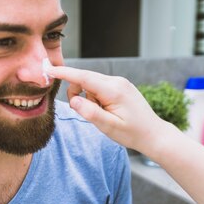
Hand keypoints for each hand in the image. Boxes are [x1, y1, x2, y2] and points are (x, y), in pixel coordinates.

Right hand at [46, 65, 171, 153]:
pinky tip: (106, 110)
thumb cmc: (132, 133)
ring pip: (91, 83)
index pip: (83, 77)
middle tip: (85, 112)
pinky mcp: (120, 86)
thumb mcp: (109, 126)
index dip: (65, 73)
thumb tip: (73, 100)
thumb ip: (90, 112)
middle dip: (77, 92)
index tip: (49, 69)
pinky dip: (95, 97)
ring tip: (102, 114)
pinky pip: (99, 86)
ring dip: (88, 97)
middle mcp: (117, 81)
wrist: (153, 134)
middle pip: (85, 78)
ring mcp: (119, 82)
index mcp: (113, 90)